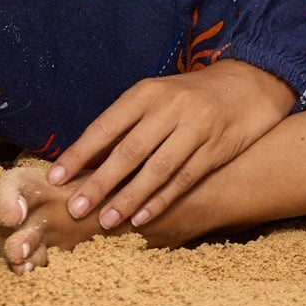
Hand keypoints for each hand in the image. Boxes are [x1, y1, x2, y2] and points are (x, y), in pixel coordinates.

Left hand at [48, 60, 296, 230]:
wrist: (249, 84)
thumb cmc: (190, 95)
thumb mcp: (156, 97)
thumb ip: (124, 125)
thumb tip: (83, 159)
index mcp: (147, 92)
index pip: (106, 126)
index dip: (79, 153)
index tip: (55, 177)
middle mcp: (170, 107)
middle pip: (129, 150)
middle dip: (99, 182)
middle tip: (75, 208)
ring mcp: (195, 128)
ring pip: (156, 168)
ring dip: (129, 198)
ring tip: (106, 221)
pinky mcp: (215, 148)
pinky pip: (184, 178)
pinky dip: (162, 199)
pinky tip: (142, 217)